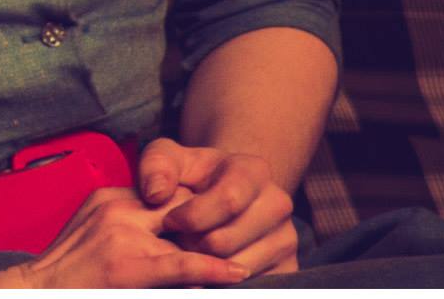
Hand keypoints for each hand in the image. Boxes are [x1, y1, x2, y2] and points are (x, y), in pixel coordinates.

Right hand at [0, 186, 248, 287]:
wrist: (33, 290)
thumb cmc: (67, 273)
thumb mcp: (93, 230)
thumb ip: (127, 224)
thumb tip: (168, 233)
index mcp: (112, 198)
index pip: (167, 191)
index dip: (200, 203)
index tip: (227, 214)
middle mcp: (120, 207)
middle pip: (183, 202)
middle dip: (217, 216)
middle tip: (252, 228)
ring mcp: (124, 234)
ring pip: (189, 230)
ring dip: (223, 242)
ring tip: (257, 252)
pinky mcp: (130, 265)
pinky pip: (182, 263)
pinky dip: (213, 268)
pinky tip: (238, 275)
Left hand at [138, 137, 298, 277]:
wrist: (222, 194)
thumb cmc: (190, 176)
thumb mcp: (167, 158)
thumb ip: (157, 165)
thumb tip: (156, 194)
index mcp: (254, 171)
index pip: (229, 200)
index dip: (192, 216)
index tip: (169, 221)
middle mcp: (277, 204)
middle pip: (225, 241)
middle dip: (191, 244)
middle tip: (178, 238)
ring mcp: (286, 239)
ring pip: (234, 269)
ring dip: (204, 264)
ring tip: (192, 246)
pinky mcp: (286, 267)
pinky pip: (248, 286)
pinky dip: (221, 281)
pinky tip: (209, 263)